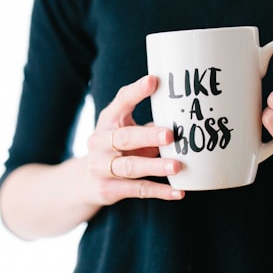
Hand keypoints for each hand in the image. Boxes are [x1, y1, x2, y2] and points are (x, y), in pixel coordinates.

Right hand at [86, 75, 183, 203]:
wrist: (85, 181)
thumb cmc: (117, 148)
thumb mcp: (126, 129)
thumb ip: (149, 123)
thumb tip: (186, 115)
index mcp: (108, 121)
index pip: (121, 102)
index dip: (136, 92)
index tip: (154, 81)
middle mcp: (100, 142)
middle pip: (125, 137)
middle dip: (148, 136)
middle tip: (170, 135)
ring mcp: (101, 167)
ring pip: (130, 167)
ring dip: (155, 166)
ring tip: (177, 166)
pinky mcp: (108, 189)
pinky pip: (138, 190)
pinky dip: (159, 191)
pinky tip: (178, 192)